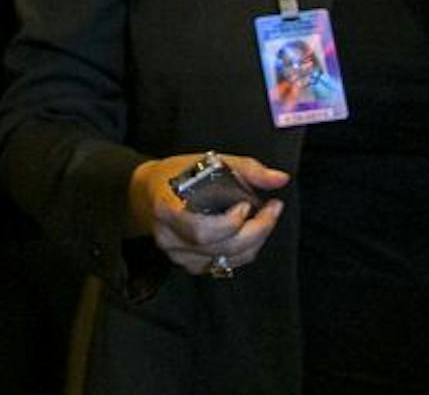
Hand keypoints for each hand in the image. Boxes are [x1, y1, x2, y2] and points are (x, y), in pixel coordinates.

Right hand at [127, 152, 289, 277]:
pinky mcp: (189, 266)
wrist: (148, 194)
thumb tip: (280, 179)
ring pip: (227, 259)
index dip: (228, 224)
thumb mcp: (207, 162)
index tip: (246, 206)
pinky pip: (225, 266)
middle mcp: (169, 238)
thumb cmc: (177, 174)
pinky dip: (244, 251)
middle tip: (273, 209)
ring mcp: (178, 255)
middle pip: (220, 247)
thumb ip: (246, 169)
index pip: (200, 230)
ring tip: (267, 217)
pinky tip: (250, 232)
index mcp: (166, 210)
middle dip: (256, 231)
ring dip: (255, 241)